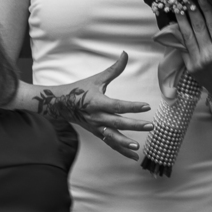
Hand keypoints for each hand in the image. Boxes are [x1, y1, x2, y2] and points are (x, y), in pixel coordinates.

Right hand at [33, 52, 153, 160]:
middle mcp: (97, 117)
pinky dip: (122, 151)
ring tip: (138, 147)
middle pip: (118, 123)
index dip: (132, 106)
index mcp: (98, 102)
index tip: (147, 106)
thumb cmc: (79, 90)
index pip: (118, 105)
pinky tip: (134, 156)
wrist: (60, 104)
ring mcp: (96, 127)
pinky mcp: (97, 133)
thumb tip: (125, 54)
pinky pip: (110, 144)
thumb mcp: (96, 79)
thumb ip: (114, 69)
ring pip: (112, 137)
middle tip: (151, 126)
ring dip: (125, 143)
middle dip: (135, 125)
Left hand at [175, 0, 211, 110]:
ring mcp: (198, 61)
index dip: (206, 9)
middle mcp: (209, 55)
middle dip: (191, 10)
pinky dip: (179, 34)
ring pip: (187, 35)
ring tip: (177, 5)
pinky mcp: (190, 66)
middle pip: (198, 27)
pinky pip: (183, 46)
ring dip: (181, 19)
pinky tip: (176, 23)